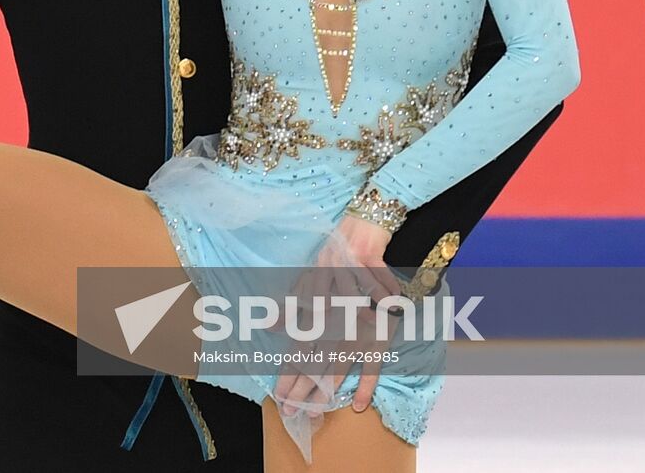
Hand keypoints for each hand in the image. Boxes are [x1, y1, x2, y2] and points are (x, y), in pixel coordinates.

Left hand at [276, 215, 402, 417]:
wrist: (362, 232)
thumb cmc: (333, 259)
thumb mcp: (308, 279)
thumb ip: (292, 305)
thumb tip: (266, 324)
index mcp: (314, 306)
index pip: (298, 346)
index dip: (288, 371)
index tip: (278, 396)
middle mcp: (330, 313)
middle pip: (314, 359)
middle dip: (302, 387)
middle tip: (291, 412)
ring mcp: (354, 316)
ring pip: (338, 359)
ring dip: (327, 386)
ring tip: (317, 410)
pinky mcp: (378, 319)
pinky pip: (374, 355)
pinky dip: (368, 380)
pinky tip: (361, 404)